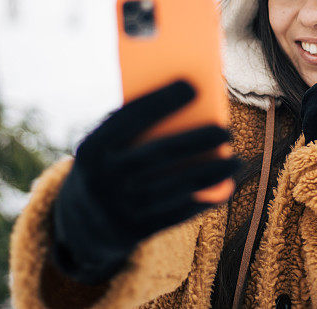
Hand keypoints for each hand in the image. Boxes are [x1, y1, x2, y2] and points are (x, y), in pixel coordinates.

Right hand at [50, 80, 240, 283]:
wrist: (80, 226)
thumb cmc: (108, 168)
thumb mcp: (106, 148)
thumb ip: (134, 129)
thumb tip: (190, 106)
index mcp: (92, 148)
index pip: (128, 118)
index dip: (159, 100)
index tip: (191, 85)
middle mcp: (102, 179)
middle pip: (158, 155)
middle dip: (197, 141)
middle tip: (226, 131)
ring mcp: (118, 208)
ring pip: (173, 188)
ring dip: (211, 173)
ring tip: (236, 161)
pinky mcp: (135, 231)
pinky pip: (176, 214)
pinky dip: (204, 200)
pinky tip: (226, 186)